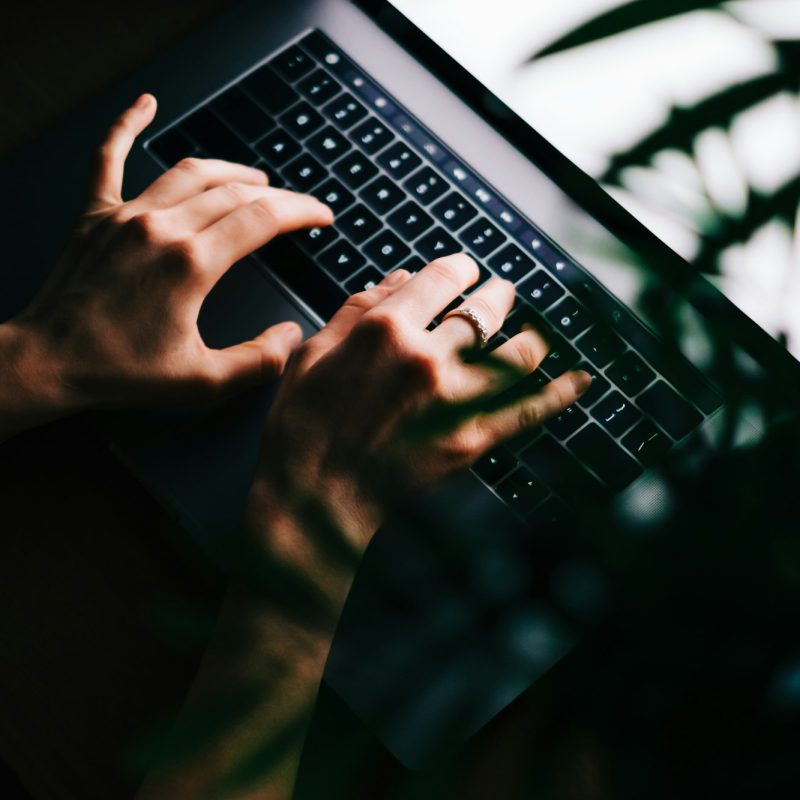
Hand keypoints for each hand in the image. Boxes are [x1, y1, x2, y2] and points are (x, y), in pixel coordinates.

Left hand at [0, 93, 331, 437]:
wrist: (49, 362)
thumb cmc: (120, 374)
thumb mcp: (202, 383)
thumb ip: (258, 362)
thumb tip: (292, 336)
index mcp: (191, 265)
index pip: (262, 220)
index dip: (301, 212)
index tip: (322, 216)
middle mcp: (161, 229)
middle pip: (234, 193)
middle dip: (278, 196)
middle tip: (299, 207)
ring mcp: (125, 216)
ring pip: (189, 172)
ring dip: (230, 170)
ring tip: (255, 178)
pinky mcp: (95, 216)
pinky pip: (108, 156)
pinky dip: (127, 125)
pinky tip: (145, 103)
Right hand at [247, 254, 590, 593]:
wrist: (315, 498)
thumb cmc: (302, 426)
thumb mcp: (313, 354)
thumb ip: (357, 309)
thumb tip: (398, 277)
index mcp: (387, 329)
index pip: (444, 276)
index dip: (461, 267)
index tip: (465, 269)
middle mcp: (429, 357)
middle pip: (485, 310)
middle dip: (498, 294)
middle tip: (502, 291)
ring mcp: (455, 400)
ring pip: (516, 354)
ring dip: (530, 335)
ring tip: (532, 330)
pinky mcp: (470, 440)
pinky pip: (528, 412)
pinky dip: (559, 394)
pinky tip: (581, 379)